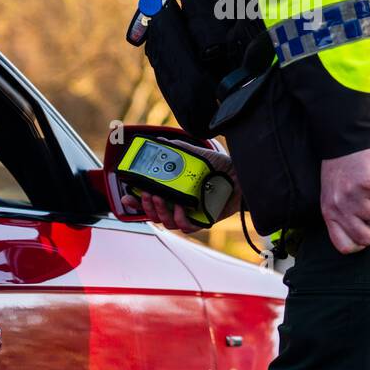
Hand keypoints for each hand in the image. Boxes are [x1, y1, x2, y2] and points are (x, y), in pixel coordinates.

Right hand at [120, 137, 240, 232]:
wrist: (241, 175)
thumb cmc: (220, 167)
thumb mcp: (199, 156)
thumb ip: (181, 150)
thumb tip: (162, 142)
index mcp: (174, 192)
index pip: (149, 200)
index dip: (136, 201)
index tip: (127, 195)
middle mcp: (179, 205)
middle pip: (154, 214)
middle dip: (145, 205)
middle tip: (146, 193)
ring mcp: (191, 214)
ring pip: (167, 222)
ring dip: (159, 211)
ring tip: (159, 197)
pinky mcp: (203, 221)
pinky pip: (186, 227)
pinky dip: (180, 218)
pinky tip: (180, 206)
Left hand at [319, 144, 369, 253]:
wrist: (346, 138)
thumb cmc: (342, 167)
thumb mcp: (333, 194)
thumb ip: (343, 214)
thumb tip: (366, 233)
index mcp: (329, 212)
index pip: (344, 245)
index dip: (360, 242)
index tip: (367, 229)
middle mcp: (340, 207)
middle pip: (366, 238)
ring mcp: (355, 196)